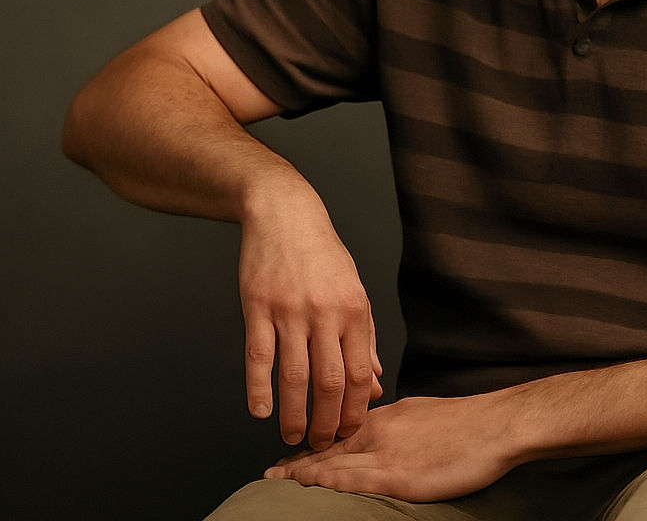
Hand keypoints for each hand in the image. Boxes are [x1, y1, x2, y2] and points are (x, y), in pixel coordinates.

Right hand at [239, 186, 382, 449]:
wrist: (286, 214)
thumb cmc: (323, 255)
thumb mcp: (354, 290)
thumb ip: (364, 337)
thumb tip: (374, 382)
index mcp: (354, 309)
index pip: (359, 371)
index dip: (354, 408)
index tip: (349, 431)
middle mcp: (325, 312)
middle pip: (329, 381)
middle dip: (327, 421)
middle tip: (322, 446)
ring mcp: (290, 310)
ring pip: (294, 375)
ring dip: (294, 414)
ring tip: (293, 436)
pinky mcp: (258, 307)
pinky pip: (258, 356)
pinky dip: (258, 388)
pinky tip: (260, 410)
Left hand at [264, 395, 517, 501]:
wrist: (495, 425)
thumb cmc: (469, 423)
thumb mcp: (426, 414)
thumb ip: (401, 425)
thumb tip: (388, 435)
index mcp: (389, 416)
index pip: (343, 430)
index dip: (317, 443)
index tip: (296, 453)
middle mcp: (381, 430)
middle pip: (330, 447)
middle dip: (299, 461)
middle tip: (270, 470)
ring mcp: (387, 453)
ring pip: (334, 464)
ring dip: (303, 474)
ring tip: (277, 481)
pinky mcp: (398, 477)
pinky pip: (352, 481)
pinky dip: (326, 483)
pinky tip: (308, 488)